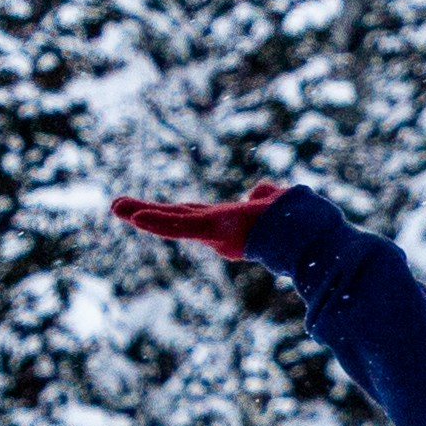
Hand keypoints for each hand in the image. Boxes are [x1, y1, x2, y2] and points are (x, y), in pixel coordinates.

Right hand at [110, 184, 288, 257]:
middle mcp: (216, 230)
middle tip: (116, 206)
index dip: (167, 213)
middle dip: (144, 213)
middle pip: (174, 217)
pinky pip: (182, 226)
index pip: (191, 215)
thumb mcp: (275, 201)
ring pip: (171, 222)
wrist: (309, 234)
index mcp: (226, 224)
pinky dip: (159, 223)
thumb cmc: (296, 222)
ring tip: (116, 207)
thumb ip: (267, 195)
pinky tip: (138, 217)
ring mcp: (214, 231)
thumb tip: (261, 191)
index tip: (144, 211)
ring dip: (142, 215)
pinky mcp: (215, 230)